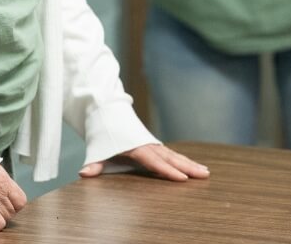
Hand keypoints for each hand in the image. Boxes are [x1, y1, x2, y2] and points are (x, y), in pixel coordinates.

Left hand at [79, 143, 209, 181]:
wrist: (107, 112)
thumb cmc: (104, 133)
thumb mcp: (97, 148)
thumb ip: (94, 163)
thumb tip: (84, 173)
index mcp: (136, 147)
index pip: (155, 162)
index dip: (168, 171)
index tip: (182, 178)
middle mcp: (148, 145)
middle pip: (171, 158)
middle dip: (188, 167)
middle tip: (204, 175)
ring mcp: (153, 144)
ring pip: (175, 155)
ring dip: (190, 163)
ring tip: (206, 172)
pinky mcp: (153, 145)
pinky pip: (171, 154)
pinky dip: (183, 160)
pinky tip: (195, 166)